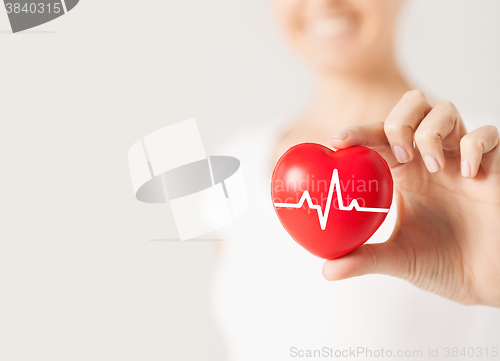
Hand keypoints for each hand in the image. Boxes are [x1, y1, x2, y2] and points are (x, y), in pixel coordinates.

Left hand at [323, 90, 499, 306]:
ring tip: (432, 167)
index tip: (338, 141)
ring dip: (430, 132)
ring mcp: (461, 160)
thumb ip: (363, 259)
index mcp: (405, 173)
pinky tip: (469, 175)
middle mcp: (430, 159)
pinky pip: (488, 135)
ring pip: (444, 111)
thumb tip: (327, 271)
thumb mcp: (398, 259)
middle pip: (411, 106)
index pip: (379, 138)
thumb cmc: (442, 264)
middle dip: (399, 121)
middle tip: (399, 155)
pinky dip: (475, 146)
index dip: (359, 133)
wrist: (484, 280)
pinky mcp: (494, 168)